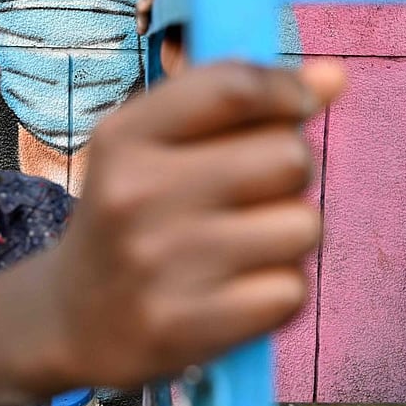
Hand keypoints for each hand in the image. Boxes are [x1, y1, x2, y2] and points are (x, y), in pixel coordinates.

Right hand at [42, 60, 345, 387]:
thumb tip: (335, 77)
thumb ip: (242, 105)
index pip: (234, 87)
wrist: (71, 320)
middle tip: (259, 189)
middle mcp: (138, 195)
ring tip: (246, 244)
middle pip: (288, 156)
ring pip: (303, 226)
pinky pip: (290, 291)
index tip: (298, 104)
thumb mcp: (157, 147)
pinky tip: (239, 290)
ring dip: (289, 234)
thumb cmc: (132, 217)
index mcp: (126, 137)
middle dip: (291, 169)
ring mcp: (161, 266)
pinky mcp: (186, 328)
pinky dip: (278, 290)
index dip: (288, 90)